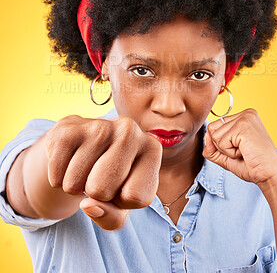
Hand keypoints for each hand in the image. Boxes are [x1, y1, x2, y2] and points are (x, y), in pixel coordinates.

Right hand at [45, 115, 162, 229]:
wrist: (82, 145)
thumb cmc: (111, 178)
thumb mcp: (121, 204)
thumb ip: (112, 218)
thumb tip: (89, 205)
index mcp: (152, 148)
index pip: (136, 197)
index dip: (122, 202)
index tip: (122, 186)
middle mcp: (130, 130)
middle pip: (103, 190)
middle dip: (96, 194)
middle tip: (99, 177)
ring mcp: (99, 126)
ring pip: (75, 184)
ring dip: (75, 186)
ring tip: (86, 168)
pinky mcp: (68, 129)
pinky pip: (56, 176)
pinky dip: (58, 178)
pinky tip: (70, 161)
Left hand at [202, 108, 276, 190]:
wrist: (269, 176)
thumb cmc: (252, 166)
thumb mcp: (225, 155)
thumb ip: (211, 146)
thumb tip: (206, 135)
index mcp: (244, 116)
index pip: (215, 126)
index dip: (222, 144)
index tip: (241, 149)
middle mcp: (245, 113)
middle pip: (212, 128)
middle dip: (222, 146)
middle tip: (242, 151)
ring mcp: (245, 118)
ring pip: (214, 135)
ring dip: (226, 150)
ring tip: (244, 151)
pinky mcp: (243, 126)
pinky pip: (221, 141)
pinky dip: (229, 152)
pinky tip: (245, 152)